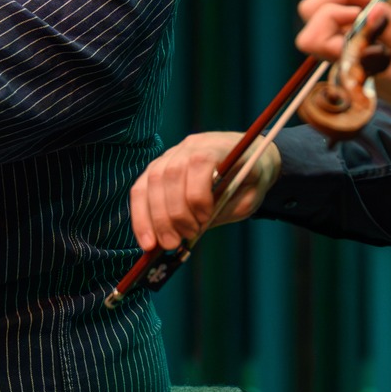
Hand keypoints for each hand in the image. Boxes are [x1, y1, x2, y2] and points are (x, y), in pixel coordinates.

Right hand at [130, 131, 280, 250]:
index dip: (198, 194)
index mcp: (216, 147)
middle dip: (171, 214)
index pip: (198, 164)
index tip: (205, 219)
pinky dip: (140, 216)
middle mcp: (188, 146)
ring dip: (153, 218)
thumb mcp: (250, 197)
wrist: (247, 157)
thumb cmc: (249, 179)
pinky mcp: (158, 168)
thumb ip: (224, 209)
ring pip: (150, 183)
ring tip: (164, 245)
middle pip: (169, 175)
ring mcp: (169, 156)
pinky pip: (140, 190)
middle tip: (178, 242)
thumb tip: (194, 231)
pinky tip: (147, 239)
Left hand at [296, 0, 390, 152]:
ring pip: (324, 2)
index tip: (372, 8)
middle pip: (311, 12)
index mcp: (356, 68)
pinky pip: (346, 2)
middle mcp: (347, 55)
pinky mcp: (365, 35)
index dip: (333, 13)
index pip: (314, 38)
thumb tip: (373, 10)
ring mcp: (353, 44)